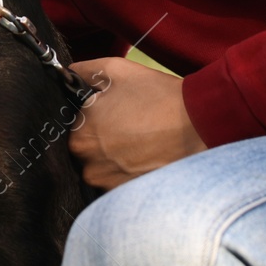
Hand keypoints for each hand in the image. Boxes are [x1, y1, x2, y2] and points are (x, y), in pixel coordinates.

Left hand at [68, 56, 207, 190]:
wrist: (198, 124)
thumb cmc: (155, 95)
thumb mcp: (115, 70)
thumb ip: (82, 72)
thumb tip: (67, 74)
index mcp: (80, 136)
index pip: (77, 127)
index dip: (96, 117)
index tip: (116, 111)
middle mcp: (88, 167)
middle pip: (88, 150)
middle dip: (104, 137)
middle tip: (131, 125)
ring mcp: (110, 185)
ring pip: (104, 167)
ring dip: (116, 155)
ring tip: (142, 140)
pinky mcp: (130, 195)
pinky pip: (120, 181)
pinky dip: (130, 170)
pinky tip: (147, 155)